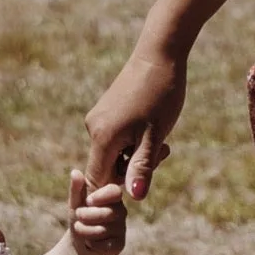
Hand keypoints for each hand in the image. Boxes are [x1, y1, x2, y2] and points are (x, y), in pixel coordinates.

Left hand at [68, 168, 126, 254]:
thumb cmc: (79, 217)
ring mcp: (121, 228)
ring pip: (102, 230)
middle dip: (85, 216)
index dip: (100, 197)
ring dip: (84, 231)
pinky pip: (104, 245)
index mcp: (111, 197)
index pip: (115, 192)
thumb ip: (76, 188)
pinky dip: (91, 244)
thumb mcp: (75, 202)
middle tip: (79, 216)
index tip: (88, 200)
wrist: (79, 242)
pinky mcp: (119, 244)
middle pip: (106, 213)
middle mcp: (120, 211)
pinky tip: (91, 242)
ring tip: (81, 229)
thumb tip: (75, 172)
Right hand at [85, 43, 184, 199]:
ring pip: (113, 153)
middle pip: (107, 168)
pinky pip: (114, 139)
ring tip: (160, 137)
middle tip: (162, 152)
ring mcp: (98, 119)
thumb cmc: (161, 95)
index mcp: (102, 138)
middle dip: (133, 169)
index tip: (143, 182)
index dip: (118, 191)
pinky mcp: (105, 112)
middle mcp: (93, 129)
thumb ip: (142, 168)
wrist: (160, 55)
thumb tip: (134, 199)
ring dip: (135, 154)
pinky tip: (150, 127)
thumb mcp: (154, 136)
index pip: (99, 181)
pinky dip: (132, 141)